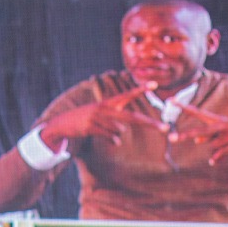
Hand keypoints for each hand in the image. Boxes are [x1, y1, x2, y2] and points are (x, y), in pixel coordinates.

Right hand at [39, 84, 163, 146]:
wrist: (61, 123)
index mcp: (109, 103)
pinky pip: (110, 136)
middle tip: (165, 128)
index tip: (155, 85)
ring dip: (117, 135)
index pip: (128, 95)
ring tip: (105, 132)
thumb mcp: (99, 116)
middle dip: (150, 123)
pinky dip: (113, 140)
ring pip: (120, 130)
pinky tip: (113, 141)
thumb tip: (120, 141)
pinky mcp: (91, 126)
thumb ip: (113, 125)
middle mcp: (106, 108)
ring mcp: (99, 117)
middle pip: (132, 117)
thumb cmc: (84, 120)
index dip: (141, 90)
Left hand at [171, 102, 227, 166]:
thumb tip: (196, 141)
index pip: (199, 113)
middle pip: (202, 130)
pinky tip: (213, 162)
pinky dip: (217, 158)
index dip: (185, 107)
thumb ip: (209, 137)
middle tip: (171, 138)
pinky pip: (222, 152)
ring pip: (214, 145)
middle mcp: (226, 123)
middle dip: (186, 135)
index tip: (170, 100)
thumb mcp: (223, 136)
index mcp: (220, 120)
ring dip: (216, 151)